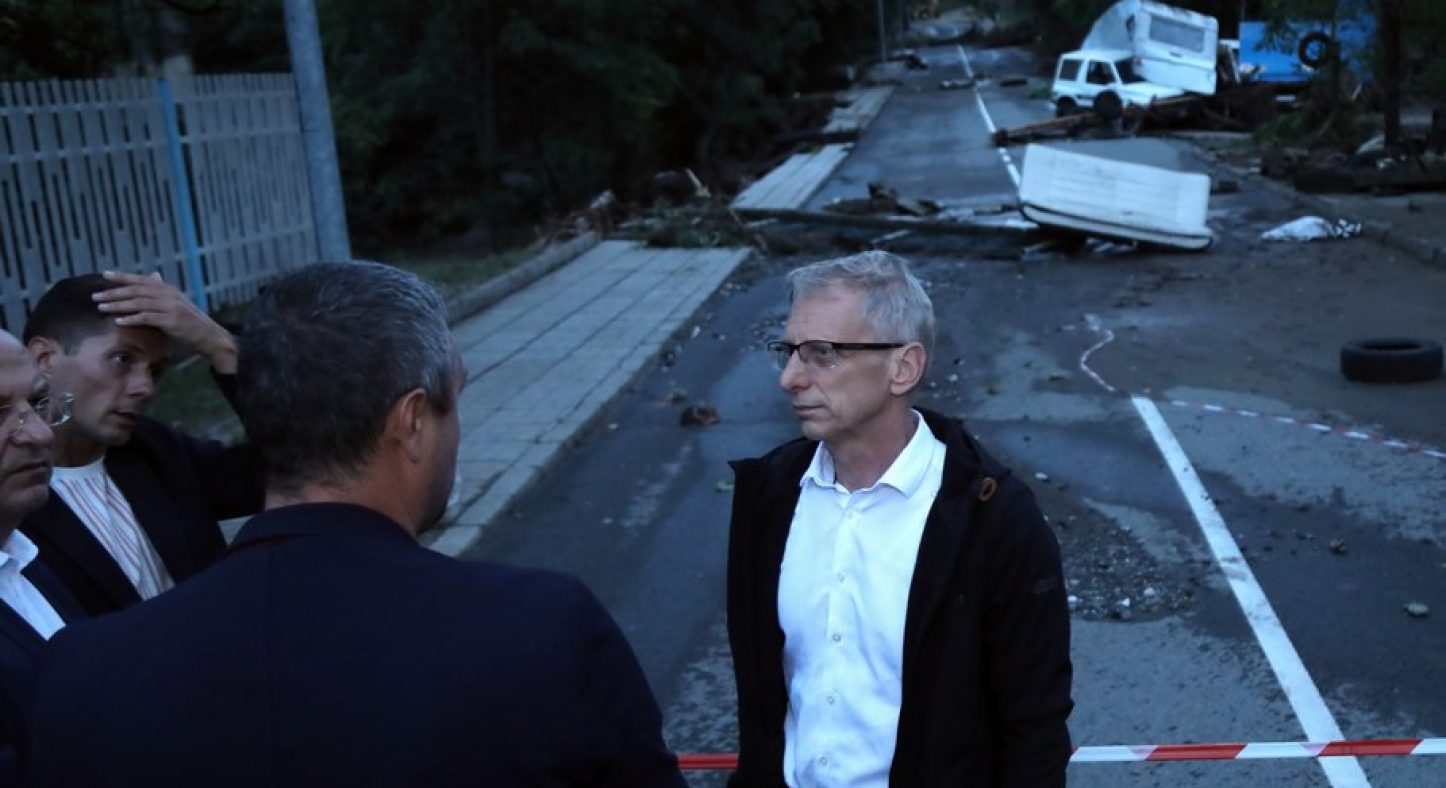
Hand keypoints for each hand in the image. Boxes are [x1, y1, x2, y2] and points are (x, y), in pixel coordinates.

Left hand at [93, 271, 238, 373]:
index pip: (141, 280)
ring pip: (139, 303)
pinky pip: (146, 317)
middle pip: (136, 290)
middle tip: (96, 296)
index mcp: (168, 289)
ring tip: (102, 308)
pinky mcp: (171, 320)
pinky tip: (119, 321)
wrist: (209, 336)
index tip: (105, 275)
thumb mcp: (176, 302)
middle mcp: (169, 294)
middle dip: (114, 293)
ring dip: (118, 305)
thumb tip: (153, 275)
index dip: (122, 277)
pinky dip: (131, 318)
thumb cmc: (190, 322)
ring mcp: (171, 307)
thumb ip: (162, 290)